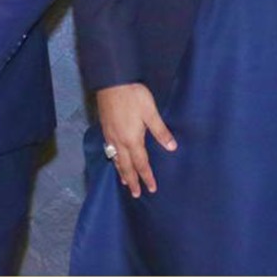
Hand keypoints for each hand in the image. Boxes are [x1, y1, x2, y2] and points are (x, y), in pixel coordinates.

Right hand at [96, 83, 176, 198]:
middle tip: (135, 194)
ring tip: (124, 182)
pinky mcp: (105, 128)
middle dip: (131, 181)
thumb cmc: (134, 95)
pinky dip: (113, 160)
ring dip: (121, 172)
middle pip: (126, 166)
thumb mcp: (151, 112)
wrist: (112, 81)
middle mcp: (120, 141)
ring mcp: (110, 135)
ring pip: (116, 159)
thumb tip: (172, 147)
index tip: (151, 189)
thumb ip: (160, 130)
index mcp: (133, 140)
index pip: (141, 163)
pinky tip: (114, 158)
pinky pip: (109, 150)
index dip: (146, 177)